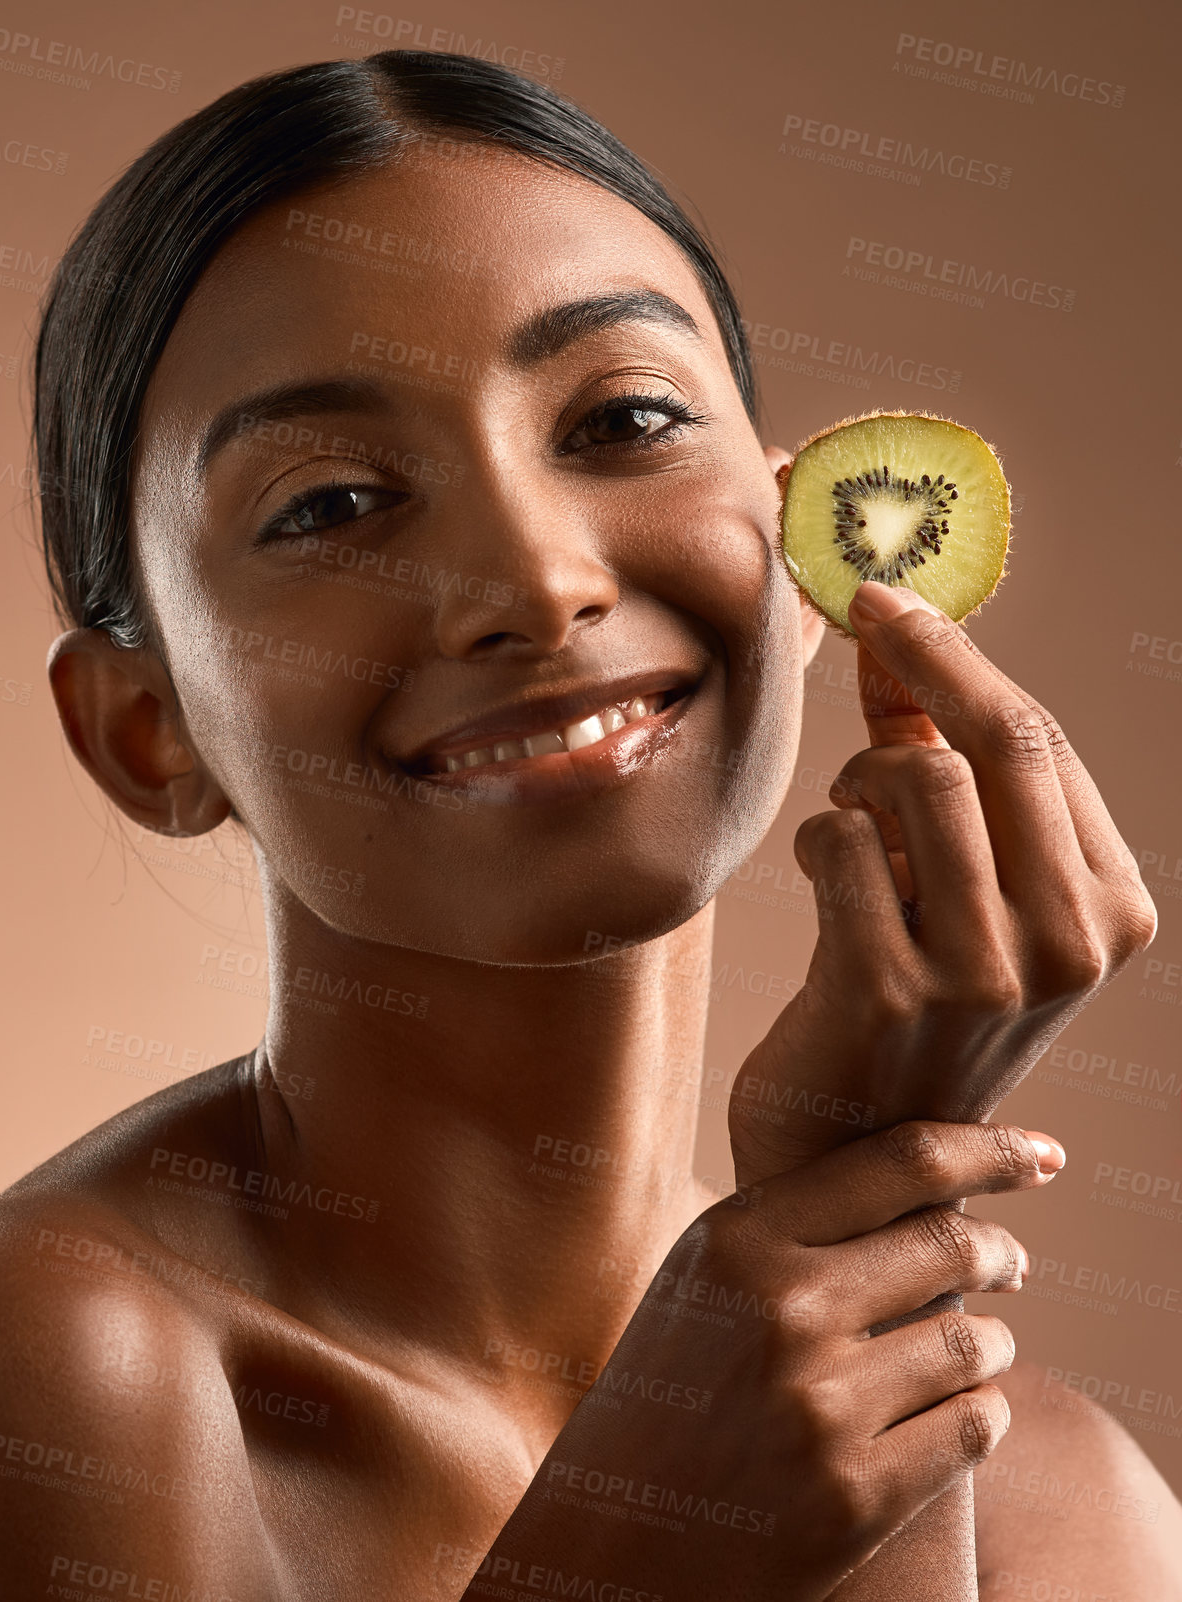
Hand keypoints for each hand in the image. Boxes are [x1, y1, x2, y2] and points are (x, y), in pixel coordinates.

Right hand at [470, 1120, 1061, 1601]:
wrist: (614, 1542)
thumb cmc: (671, 1395)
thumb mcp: (708, 1281)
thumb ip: (802, 1227)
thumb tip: (942, 1184)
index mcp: (740, 1239)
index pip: (903, 1162)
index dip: (992, 1149)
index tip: (1042, 1155)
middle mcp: (782, 1310)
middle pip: (955, 1241)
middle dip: (1004, 1251)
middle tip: (1014, 1264)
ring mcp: (820, 1406)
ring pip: (977, 1342)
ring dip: (989, 1344)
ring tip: (965, 1352)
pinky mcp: (854, 1497)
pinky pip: (977, 1426)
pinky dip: (984, 1414)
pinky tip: (956, 1413)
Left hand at [728, 581, 1156, 1181]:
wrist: (854, 1153)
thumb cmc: (910, 999)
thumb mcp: (960, 881)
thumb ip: (940, 761)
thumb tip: (897, 635)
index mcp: (1111, 911)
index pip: (1042, 743)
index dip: (958, 657)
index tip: (895, 599)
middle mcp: (1070, 943)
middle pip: (997, 740)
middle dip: (918, 660)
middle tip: (865, 613)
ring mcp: (986, 973)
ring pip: (912, 781)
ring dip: (859, 786)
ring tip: (852, 829)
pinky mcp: (891, 991)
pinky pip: (838, 842)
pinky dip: (818, 841)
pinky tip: (828, 886)